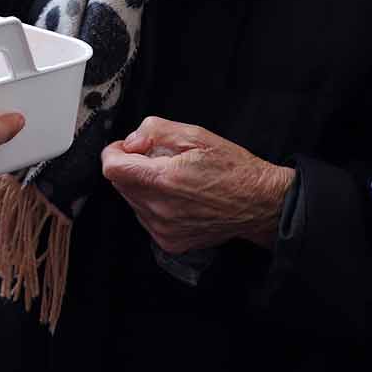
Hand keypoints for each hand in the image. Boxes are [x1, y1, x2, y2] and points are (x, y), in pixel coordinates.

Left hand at [101, 118, 295, 253]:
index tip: (127, 148)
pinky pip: (146, 218)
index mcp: (164, 179)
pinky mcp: (170, 241)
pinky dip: (154, 205)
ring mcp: (163, 229)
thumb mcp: (195, 134)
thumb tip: (131, 142)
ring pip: (132, 201)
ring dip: (143, 186)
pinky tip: (178, 197)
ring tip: (173, 179)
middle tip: (159, 159)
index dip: (115, 152)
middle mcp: (160, 209)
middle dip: (132, 167)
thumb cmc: (233, 169)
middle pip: (120, 184)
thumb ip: (155, 130)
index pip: (112, 168)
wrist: (259, 203)